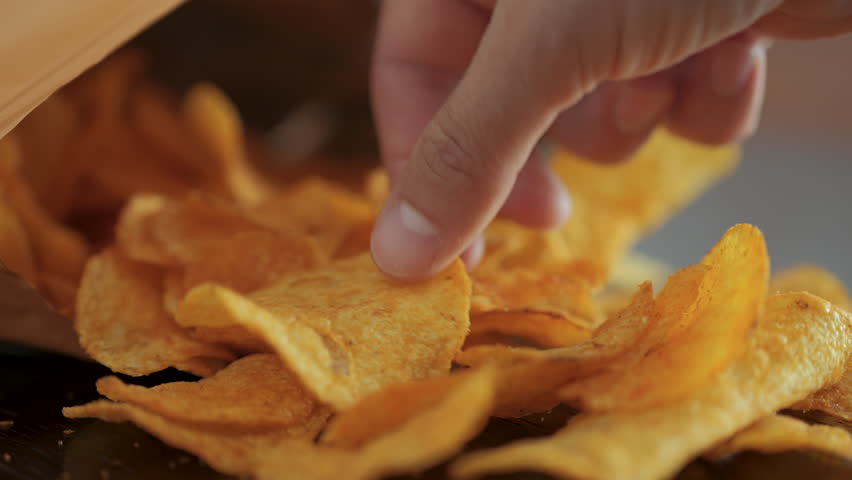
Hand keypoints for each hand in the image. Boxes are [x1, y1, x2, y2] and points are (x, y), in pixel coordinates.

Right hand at [369, 0, 851, 279]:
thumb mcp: (549, 45)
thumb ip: (468, 152)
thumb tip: (398, 256)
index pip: (410, 72)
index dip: (421, 165)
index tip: (452, 255)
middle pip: (501, 109)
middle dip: (545, 156)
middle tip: (553, 217)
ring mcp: (618, 14)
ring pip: (597, 117)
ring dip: (638, 116)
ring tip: (674, 66)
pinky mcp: (698, 31)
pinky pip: (678, 105)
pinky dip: (706, 99)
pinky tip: (739, 49)